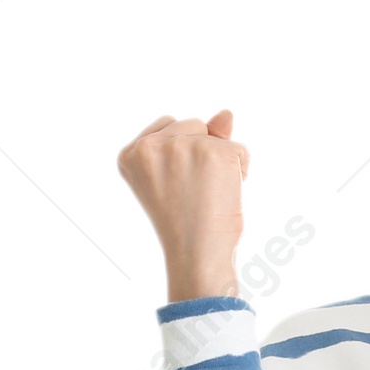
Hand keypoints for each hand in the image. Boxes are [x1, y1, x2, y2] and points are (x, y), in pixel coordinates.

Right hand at [117, 109, 248, 300]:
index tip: (177, 185)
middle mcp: (150, 146)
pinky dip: (240, 170)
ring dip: (222, 160)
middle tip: (194, 191)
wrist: (197, 255)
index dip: (183, 154)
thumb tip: (227, 114)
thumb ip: (198, 139)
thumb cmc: (186, 223)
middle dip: (202, 152)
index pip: (168, 126)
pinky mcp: (213, 152)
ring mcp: (182, 146)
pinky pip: (239, 149)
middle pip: (192, 125)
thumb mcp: (179, 177)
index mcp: (129, 154)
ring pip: (216, 135)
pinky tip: (225, 193)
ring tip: (208, 192)